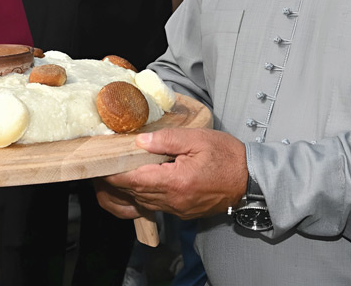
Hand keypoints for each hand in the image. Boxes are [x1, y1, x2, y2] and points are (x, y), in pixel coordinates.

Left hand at [98, 128, 247, 219]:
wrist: (251, 180)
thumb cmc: (227, 156)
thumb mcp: (198, 139)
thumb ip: (167, 139)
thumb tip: (140, 141)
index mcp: (176, 181)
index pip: (134, 180)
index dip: (113, 173)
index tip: (100, 163)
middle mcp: (174, 200)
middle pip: (135, 193)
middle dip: (116, 181)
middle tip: (102, 165)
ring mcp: (178, 209)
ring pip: (143, 202)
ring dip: (128, 189)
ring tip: (115, 173)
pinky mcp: (182, 212)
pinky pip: (155, 206)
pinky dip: (142, 196)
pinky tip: (139, 184)